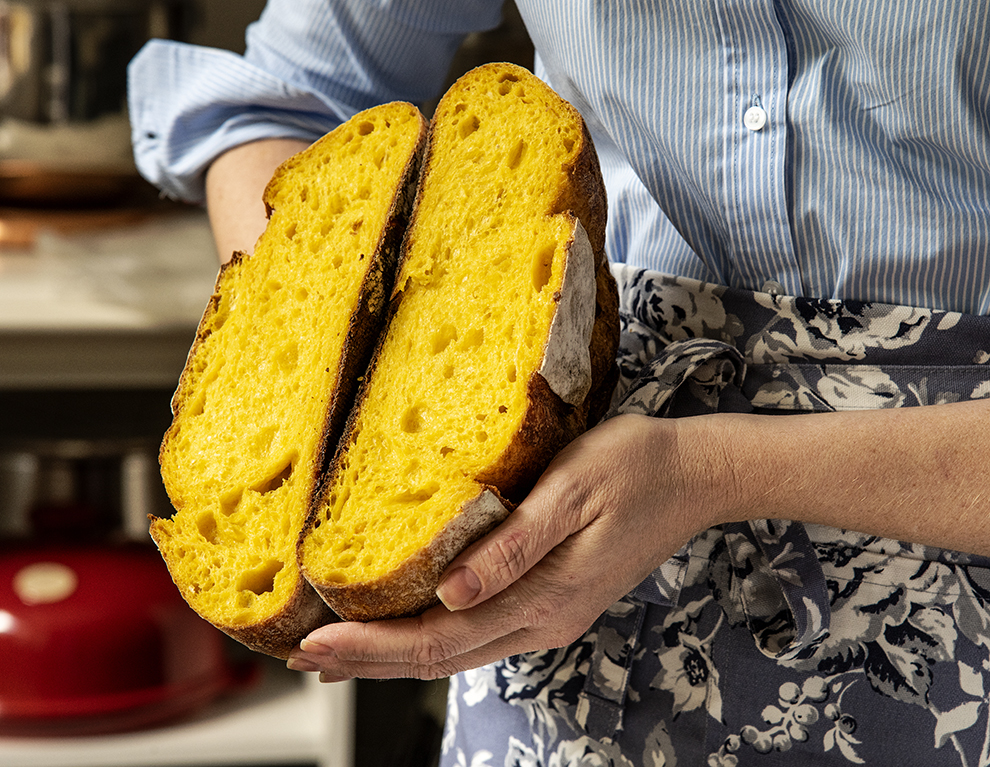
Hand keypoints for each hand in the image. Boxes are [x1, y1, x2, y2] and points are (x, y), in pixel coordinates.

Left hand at [286, 413, 723, 679]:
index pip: (440, 636)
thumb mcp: (572, 490)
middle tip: (302, 657)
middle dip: (368, 661)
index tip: (314, 641)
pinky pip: (479, 635)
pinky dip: (430, 639)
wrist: (695, 477)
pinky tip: (404, 628)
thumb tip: (451, 592)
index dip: (373, 644)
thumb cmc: (634, 467)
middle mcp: (544, 619)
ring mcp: (551, 616)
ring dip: (393, 655)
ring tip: (338, 653)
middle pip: (440, 657)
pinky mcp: (554, 601)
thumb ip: (514, 546)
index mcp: (545, 595)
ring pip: (457, 652)